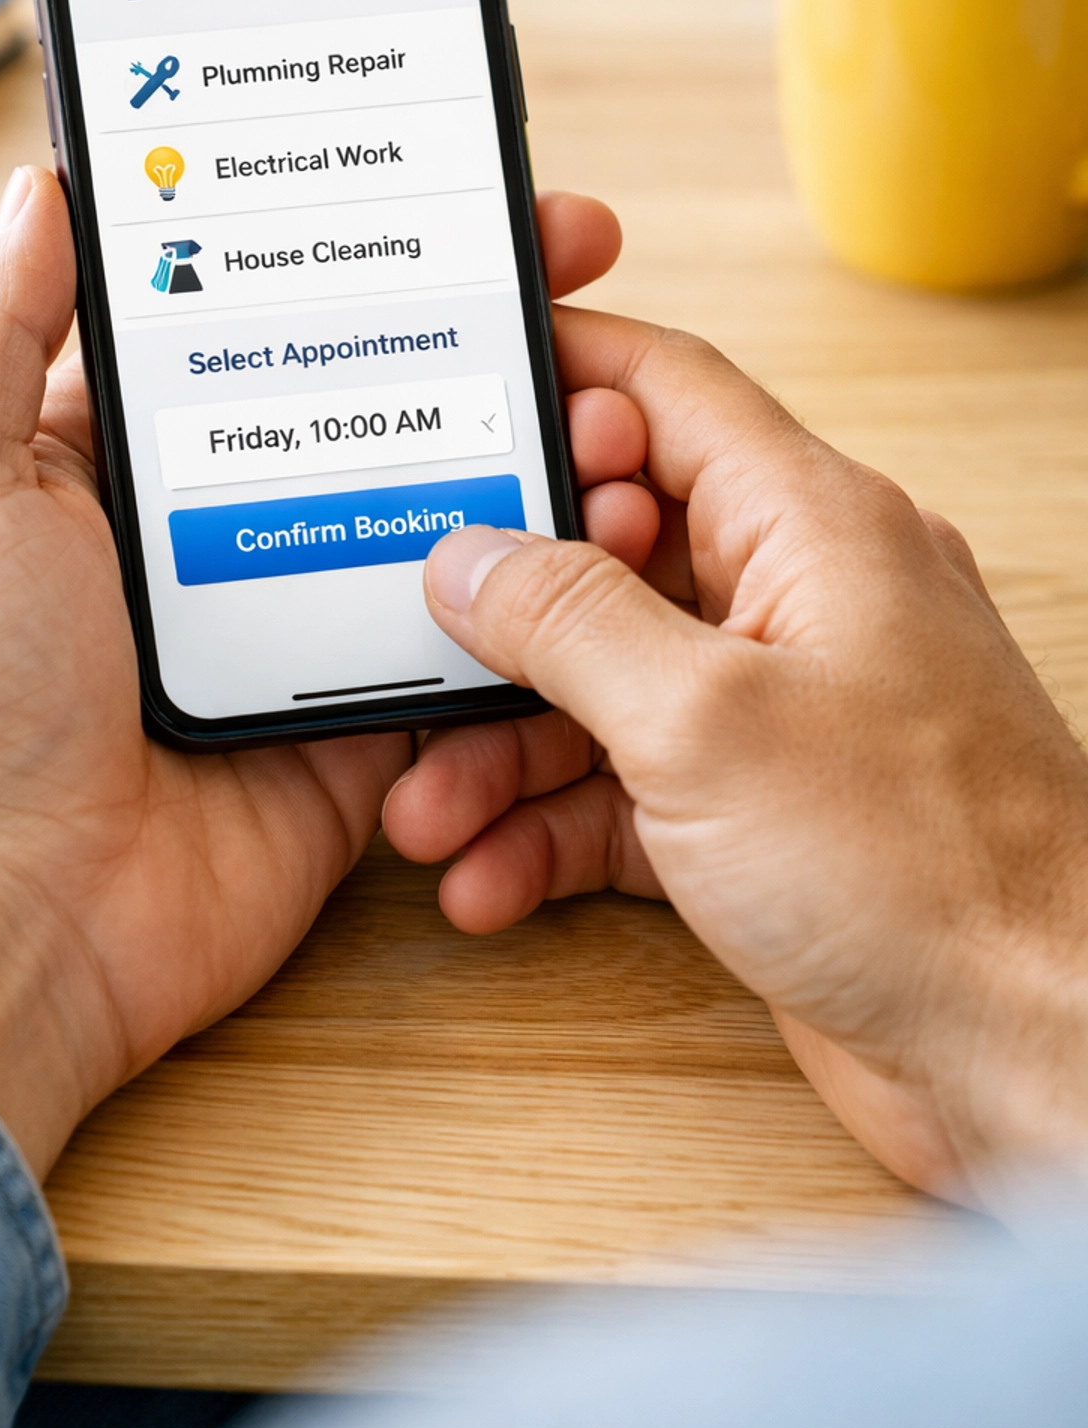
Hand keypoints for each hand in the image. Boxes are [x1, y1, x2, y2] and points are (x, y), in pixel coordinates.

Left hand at [0, 169, 623, 1178]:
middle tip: (574, 260)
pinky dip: (521, 605)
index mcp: (110, 460)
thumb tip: (43, 188)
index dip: (344, 249)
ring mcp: (286, 628)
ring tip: (602, 401)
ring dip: (522, 455)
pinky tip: (591, 533)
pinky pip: (456, 649)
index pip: (252, 317)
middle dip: (473, 331)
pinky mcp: (350, 726)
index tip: (434, 190)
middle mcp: (207, 533)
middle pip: (366, 401)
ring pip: (434, 514)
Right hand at [384, 286, 1087, 1205]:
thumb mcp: (705, 721)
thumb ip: (569, 620)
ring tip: (428, 809)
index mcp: (811, 527)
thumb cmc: (929, 871)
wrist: (1037, 1052)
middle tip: (403, 639)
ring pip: (601, 687)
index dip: (556, 375)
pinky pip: (625, 792)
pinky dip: (552, 829)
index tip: (447, 394)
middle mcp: (798, 603)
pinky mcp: (760, 819)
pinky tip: (490, 877)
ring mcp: (780, 714)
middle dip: (495, 610)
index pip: (665, 392)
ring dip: (503, 747)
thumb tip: (471, 555)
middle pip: (608, 553)